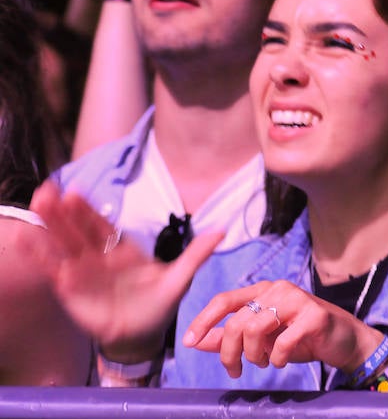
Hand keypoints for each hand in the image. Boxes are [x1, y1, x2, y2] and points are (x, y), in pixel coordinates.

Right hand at [26, 181, 221, 364]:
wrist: (141, 336)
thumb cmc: (159, 304)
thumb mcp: (180, 279)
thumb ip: (195, 254)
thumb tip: (222, 230)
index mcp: (123, 249)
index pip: (103, 225)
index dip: (88, 210)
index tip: (75, 192)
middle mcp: (99, 256)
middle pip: (78, 229)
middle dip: (63, 211)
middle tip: (47, 191)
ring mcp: (82, 271)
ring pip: (62, 244)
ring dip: (48, 226)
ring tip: (36, 205)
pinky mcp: (70, 290)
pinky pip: (52, 269)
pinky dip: (39, 255)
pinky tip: (24, 239)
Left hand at [181, 280, 384, 379]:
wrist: (343, 341)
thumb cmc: (301, 338)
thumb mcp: (262, 340)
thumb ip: (231, 339)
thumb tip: (198, 342)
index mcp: (263, 291)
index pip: (225, 300)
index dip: (203, 321)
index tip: (189, 342)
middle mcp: (278, 289)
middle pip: (236, 320)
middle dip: (229, 351)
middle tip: (234, 371)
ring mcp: (298, 300)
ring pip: (255, 328)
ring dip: (253, 355)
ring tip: (263, 363)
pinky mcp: (314, 316)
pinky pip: (282, 342)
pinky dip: (276, 358)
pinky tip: (281, 361)